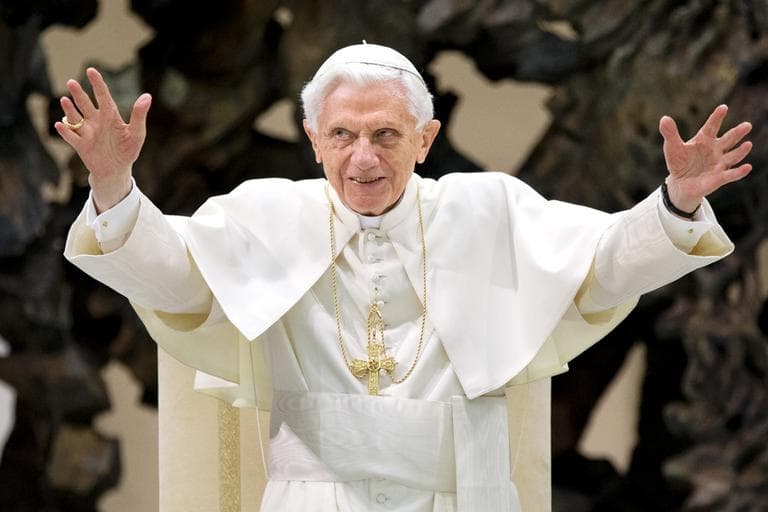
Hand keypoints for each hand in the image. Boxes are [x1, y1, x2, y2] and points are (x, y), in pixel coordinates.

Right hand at [54, 67, 151, 212]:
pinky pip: (71, 136)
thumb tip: (147, 96)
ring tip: (65, 100)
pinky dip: (65, 131)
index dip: (97, 84)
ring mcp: (87, 132)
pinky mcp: (80, 145)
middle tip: (72, 82)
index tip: (91, 70)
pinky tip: (60, 125)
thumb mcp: (137, 134)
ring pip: (75, 117)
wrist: (116, 171)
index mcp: (110, 117)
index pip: (103, 97)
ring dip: (69, 109)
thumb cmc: (128, 151)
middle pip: (85, 104)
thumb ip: (139, 116)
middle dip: (78, 94)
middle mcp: (96, 121)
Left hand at [659, 104, 752, 212]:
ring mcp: (719, 163)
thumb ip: (670, 133)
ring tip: (748, 144)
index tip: (723, 107)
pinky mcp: (719, 178)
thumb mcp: (672, 147)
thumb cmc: (678, 162)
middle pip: (729, 139)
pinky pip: (731, 175)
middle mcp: (715, 150)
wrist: (680, 184)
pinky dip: (739, 172)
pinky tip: (747, 167)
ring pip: (733, 156)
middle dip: (737, 132)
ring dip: (741, 151)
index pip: (711, 126)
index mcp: (704, 139)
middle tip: (747, 125)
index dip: (717, 117)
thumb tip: (664, 119)